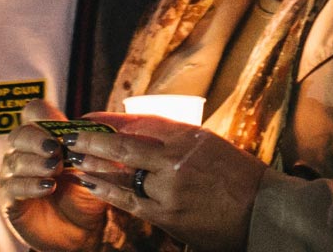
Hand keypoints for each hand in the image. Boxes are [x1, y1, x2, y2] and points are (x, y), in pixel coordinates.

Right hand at [0, 100, 111, 251]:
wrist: (81, 229)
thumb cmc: (86, 191)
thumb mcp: (94, 165)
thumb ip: (91, 145)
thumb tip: (93, 123)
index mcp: (43, 136)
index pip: (33, 112)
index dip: (44, 114)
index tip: (62, 127)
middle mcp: (24, 152)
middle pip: (19, 134)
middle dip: (37, 139)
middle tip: (56, 149)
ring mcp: (14, 176)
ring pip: (15, 160)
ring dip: (37, 162)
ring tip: (56, 169)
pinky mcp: (10, 200)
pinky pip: (13, 186)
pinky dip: (31, 185)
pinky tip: (48, 187)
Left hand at [68, 113, 268, 251]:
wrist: (263, 211)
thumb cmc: (239, 176)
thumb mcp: (209, 144)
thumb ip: (176, 137)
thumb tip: (140, 130)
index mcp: (189, 137)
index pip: (141, 122)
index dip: (110, 120)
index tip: (88, 116)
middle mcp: (177, 159)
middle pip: (125, 146)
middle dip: (93, 140)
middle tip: (69, 136)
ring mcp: (170, 189)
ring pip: (122, 175)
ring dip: (94, 166)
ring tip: (73, 159)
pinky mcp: (168, 216)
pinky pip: (129, 201)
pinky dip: (107, 191)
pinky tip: (91, 185)